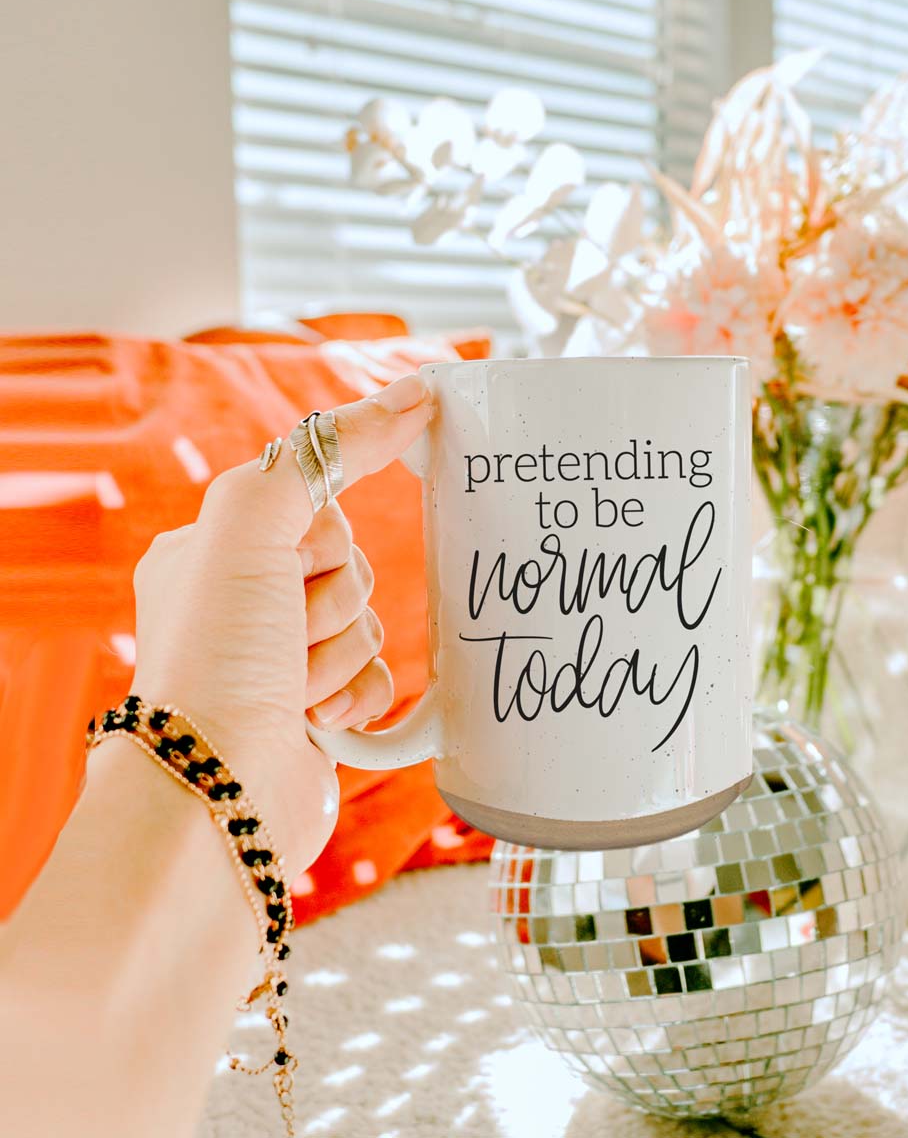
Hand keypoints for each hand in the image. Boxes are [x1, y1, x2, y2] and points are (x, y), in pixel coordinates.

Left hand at [129, 374, 431, 872]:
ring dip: (342, 652)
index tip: (316, 558)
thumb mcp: (248, 528)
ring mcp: (281, 658)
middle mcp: (244, 600)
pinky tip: (320, 715)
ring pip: (370, 619)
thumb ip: (323, 454)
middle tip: (284, 636)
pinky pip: (379, 672)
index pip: (313, 502)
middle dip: (331, 602)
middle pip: (349, 561)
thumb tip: (409, 396)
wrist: (218, 794)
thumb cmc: (215, 662)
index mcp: (214, 550)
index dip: (323, 533)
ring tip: (292, 686)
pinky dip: (359, 692)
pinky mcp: (318, 707)